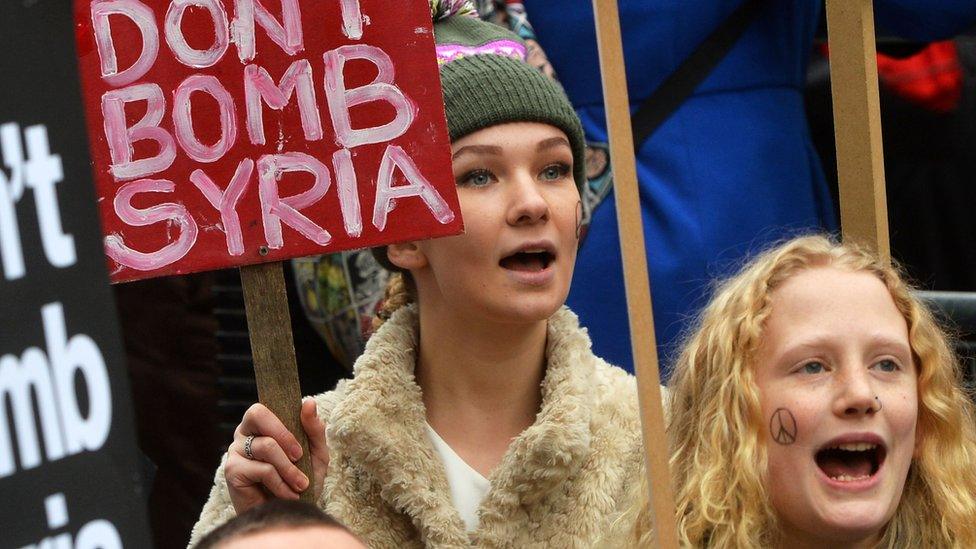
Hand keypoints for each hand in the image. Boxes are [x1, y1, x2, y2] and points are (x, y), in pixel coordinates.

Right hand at [224, 399, 329, 514]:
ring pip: (266, 446)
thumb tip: (308, 402)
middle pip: (257, 414)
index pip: (264, 407)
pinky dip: (280, 484)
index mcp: (261, 425)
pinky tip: (288, 495)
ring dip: (289, 468)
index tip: (300, 447)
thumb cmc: (301, 480)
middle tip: (300, 457)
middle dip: (284, 435)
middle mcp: (244, 434)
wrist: (291, 514)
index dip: (282, 421)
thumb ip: (314, 428)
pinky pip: (262, 469)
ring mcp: (235, 451)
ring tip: (301, 485)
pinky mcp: (232, 472)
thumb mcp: (315, 453)